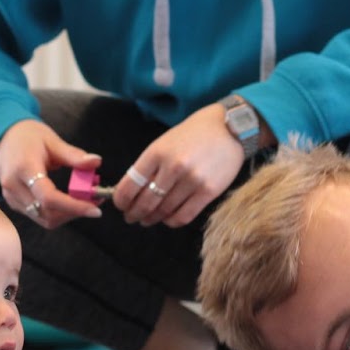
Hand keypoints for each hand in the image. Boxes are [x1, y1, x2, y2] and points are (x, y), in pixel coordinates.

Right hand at [0, 119, 103, 229]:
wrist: (1, 138)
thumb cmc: (27, 136)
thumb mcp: (52, 140)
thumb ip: (73, 155)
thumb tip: (96, 162)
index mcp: (23, 169)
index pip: (48, 197)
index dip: (74, 206)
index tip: (95, 208)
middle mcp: (13, 188)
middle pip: (47, 214)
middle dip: (74, 212)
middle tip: (95, 201)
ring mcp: (11, 198)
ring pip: (44, 219)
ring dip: (67, 215)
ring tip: (84, 200)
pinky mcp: (14, 203)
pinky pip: (38, 216)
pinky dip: (57, 213)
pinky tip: (70, 201)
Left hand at [113, 104, 245, 227]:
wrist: (229, 128)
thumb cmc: (193, 134)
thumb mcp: (165, 142)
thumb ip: (149, 165)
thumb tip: (132, 191)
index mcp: (157, 152)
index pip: (130, 184)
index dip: (121, 200)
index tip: (120, 206)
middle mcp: (173, 166)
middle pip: (145, 202)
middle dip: (134, 213)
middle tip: (131, 218)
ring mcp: (192, 180)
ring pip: (164, 211)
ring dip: (152, 219)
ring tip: (148, 220)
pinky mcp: (209, 192)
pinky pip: (184, 216)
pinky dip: (172, 221)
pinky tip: (168, 219)